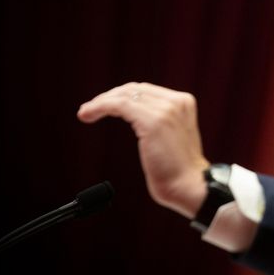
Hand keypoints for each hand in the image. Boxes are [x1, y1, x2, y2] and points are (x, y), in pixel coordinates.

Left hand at [78, 82, 209, 218]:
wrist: (188, 185)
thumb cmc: (179, 170)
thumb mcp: (173, 137)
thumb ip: (160, 122)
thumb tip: (137, 119)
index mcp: (184, 102)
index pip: (146, 91)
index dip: (121, 95)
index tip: (103, 105)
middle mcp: (177, 102)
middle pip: (134, 89)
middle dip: (109, 97)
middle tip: (89, 109)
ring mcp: (166, 110)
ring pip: (124, 95)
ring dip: (100, 102)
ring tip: (85, 113)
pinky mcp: (153, 121)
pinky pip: (119, 105)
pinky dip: (100, 107)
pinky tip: (87, 115)